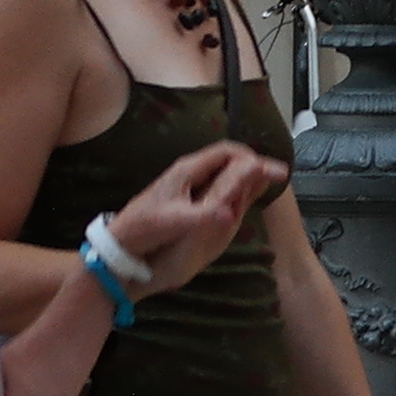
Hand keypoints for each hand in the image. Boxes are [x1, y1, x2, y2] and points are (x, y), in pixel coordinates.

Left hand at [105, 142, 281, 284]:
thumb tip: (231, 212)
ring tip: (265, 188)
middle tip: (275, 179)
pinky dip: (234, 190)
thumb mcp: (175, 223)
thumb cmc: (144, 230)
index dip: (253, 158)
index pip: (228, 151)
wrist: (121, 244)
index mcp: (188, 170)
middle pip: (228, 159)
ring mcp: (187, 185)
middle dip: (253, 166)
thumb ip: (203, 216)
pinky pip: (216, 187)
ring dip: (245, 178)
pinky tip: (242, 203)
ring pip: (223, 173)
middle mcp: (190, 173)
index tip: (273, 172)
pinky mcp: (186, 199)